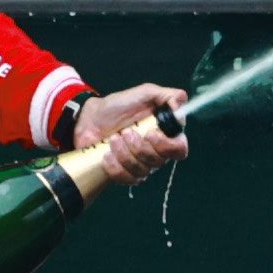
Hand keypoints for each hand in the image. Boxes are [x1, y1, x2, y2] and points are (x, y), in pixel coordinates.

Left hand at [73, 82, 189, 185]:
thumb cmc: (118, 106)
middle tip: (125, 132)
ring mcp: (141, 165)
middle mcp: (156, 152)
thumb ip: (167, 95)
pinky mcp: (125, 174)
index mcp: (165, 134)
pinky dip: (115, 166)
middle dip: (139, 147)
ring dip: (124, 154)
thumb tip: (182, 102)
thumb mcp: (144, 93)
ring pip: (142, 170)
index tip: (150, 134)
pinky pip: (127, 179)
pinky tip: (106, 154)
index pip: (179, 149)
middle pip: (159, 161)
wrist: (91, 118)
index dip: (168, 146)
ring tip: (113, 139)